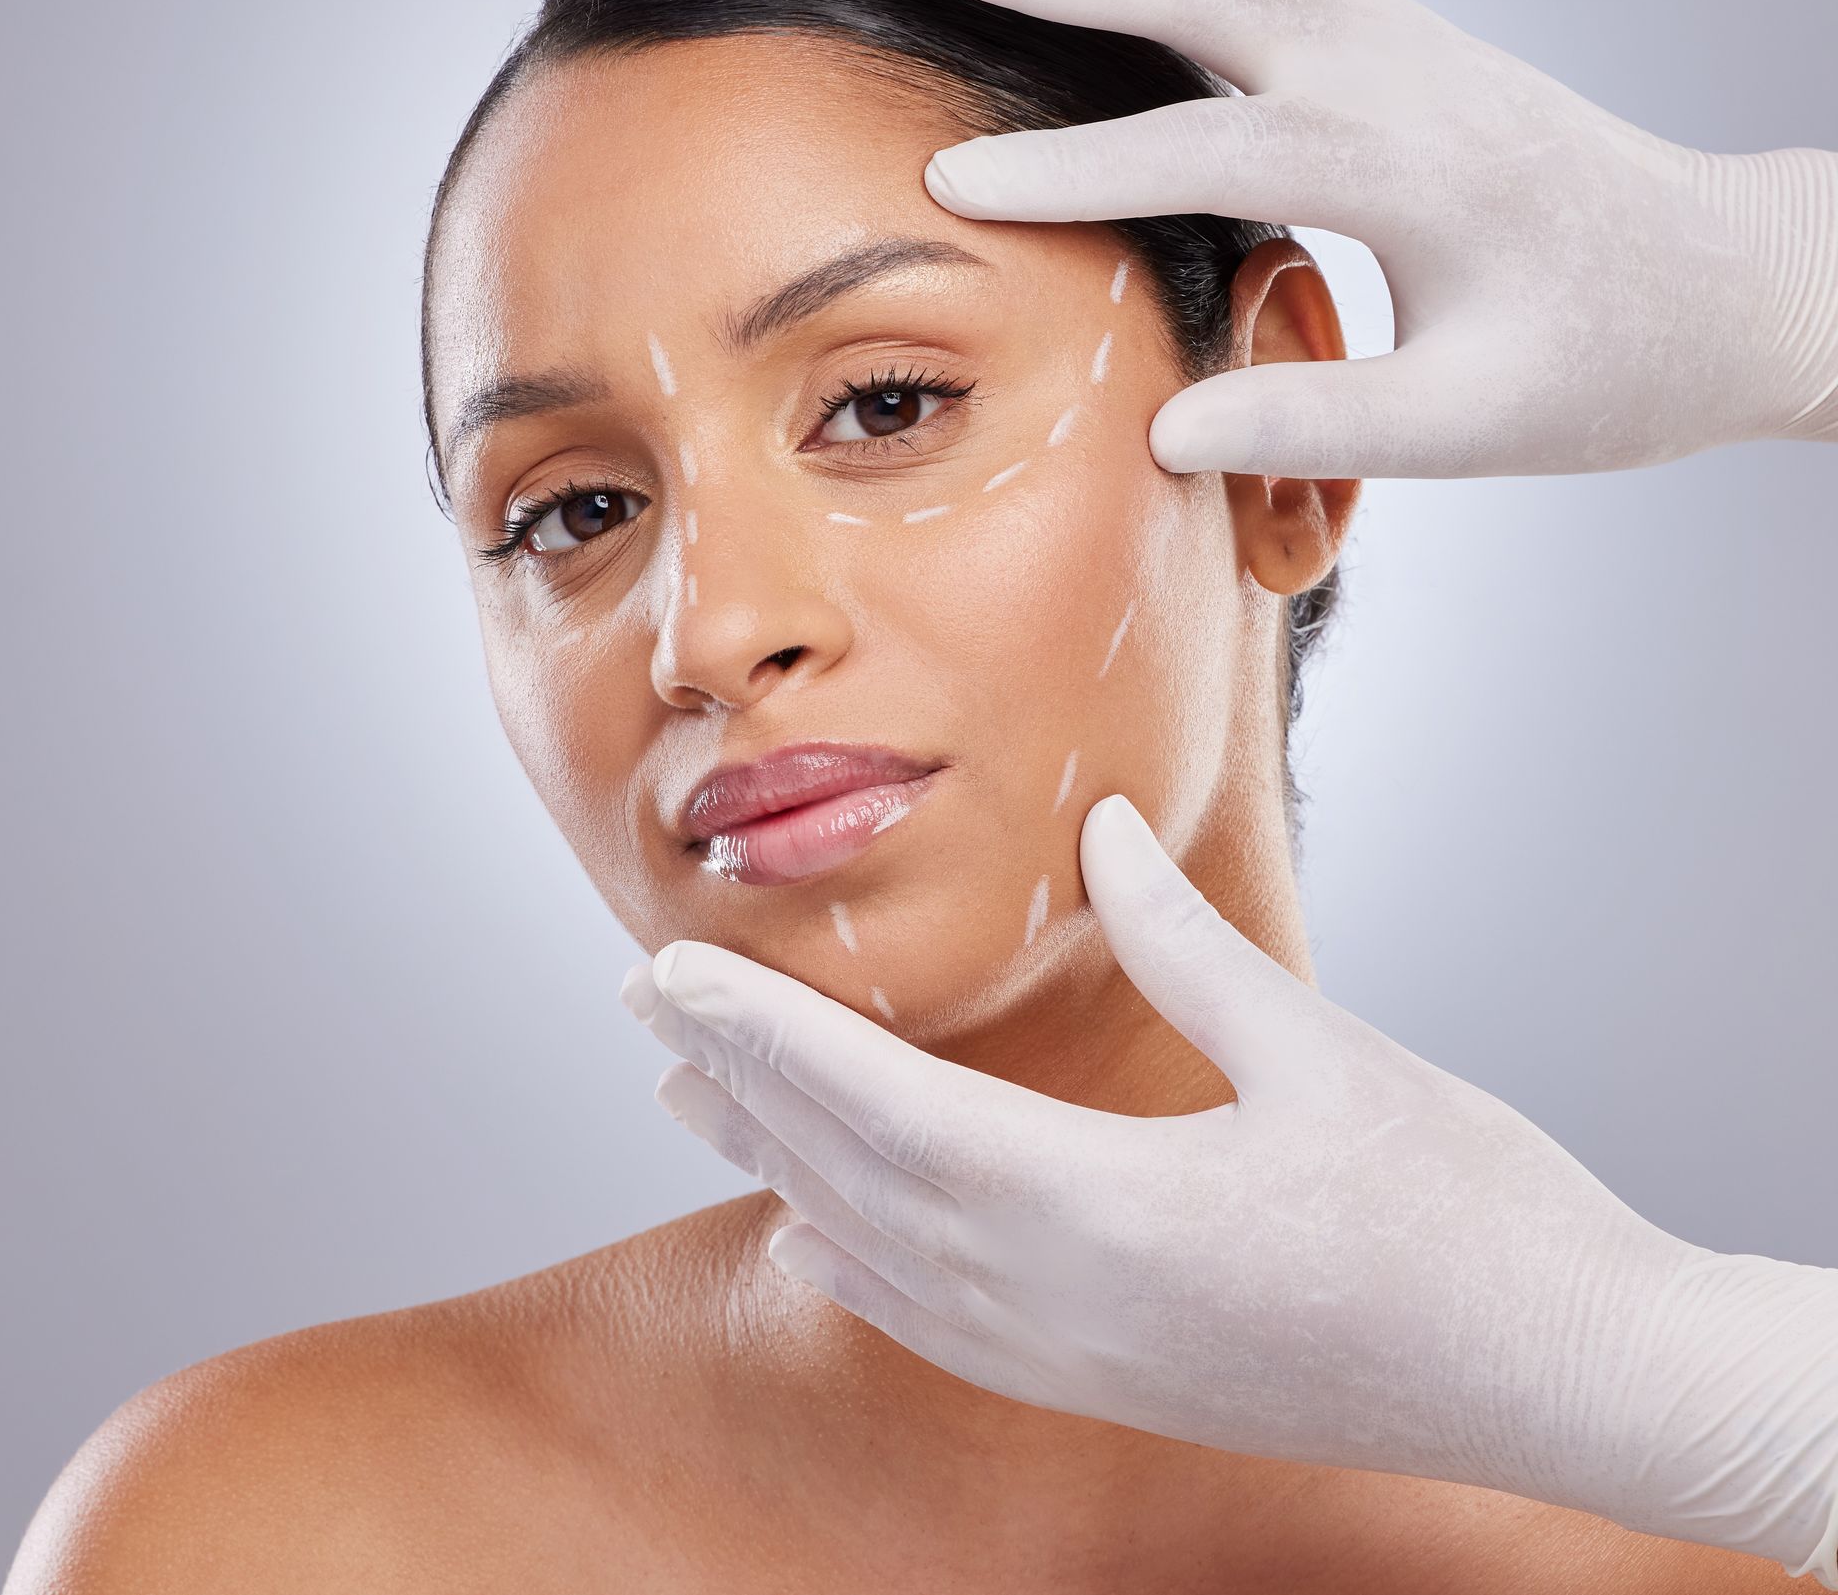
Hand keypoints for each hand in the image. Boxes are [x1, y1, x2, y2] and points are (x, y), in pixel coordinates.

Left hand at [620, 794, 1837, 1581]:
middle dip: (740, 1079)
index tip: (672, 971)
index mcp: (1106, 1209)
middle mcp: (1062, 1304)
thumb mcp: (1324, 1054)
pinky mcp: (1111, 1382)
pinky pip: (937, 1323)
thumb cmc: (1467, 1214)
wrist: (1566, 1382)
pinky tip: (814, 1234)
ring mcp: (1081, 1360)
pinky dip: (854, 1263)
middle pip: (851, 1176)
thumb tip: (1103, 830)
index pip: (883, 1104)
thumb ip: (1185, 944)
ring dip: (778, 1160)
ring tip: (692, 1095)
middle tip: (646, 1004)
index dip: (767, 1031)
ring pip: (879, 1251)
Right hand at [878, 0, 1837, 477]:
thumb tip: (1160, 431)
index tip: (948, 177)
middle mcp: (1387, 62)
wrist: (1721, 285)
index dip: (1071, 168)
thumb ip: (1318, 424)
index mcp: (1401, 163)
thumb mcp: (1473, 427)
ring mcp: (1389, 26)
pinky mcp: (1388, 24)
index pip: (1202, 152)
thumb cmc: (1608, 365)